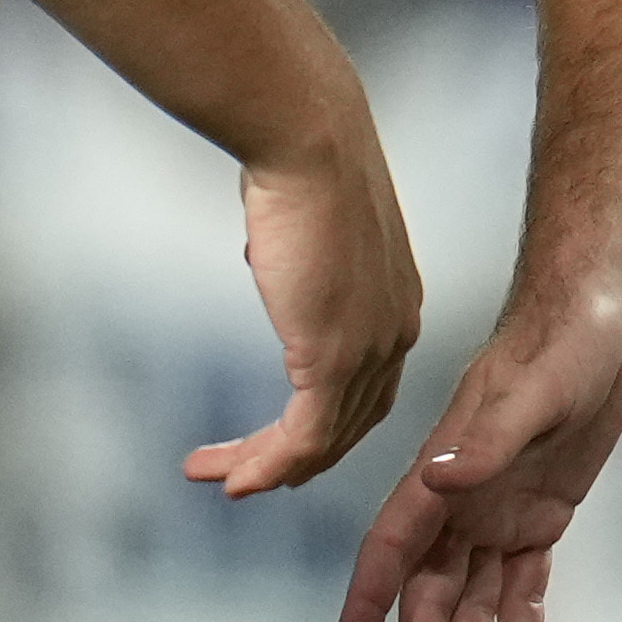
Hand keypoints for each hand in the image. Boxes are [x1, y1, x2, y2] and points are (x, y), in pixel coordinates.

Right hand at [185, 106, 421, 499]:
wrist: (309, 140)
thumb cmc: (303, 159)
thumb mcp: (306, 222)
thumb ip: (298, 254)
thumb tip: (268, 257)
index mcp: (396, 302)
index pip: (368, 386)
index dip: (328, 422)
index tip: (282, 438)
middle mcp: (395, 332)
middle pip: (350, 423)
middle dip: (297, 456)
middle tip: (248, 472)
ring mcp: (369, 349)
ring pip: (324, 439)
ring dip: (270, 468)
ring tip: (225, 481)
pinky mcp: (333, 357)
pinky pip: (304, 436)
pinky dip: (270, 465)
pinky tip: (237, 478)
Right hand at [330, 284, 621, 621]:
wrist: (596, 316)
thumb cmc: (563, 343)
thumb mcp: (536, 391)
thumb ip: (485, 442)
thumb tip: (438, 483)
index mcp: (441, 475)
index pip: (389, 552)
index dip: (365, 608)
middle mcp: (458, 503)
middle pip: (430, 600)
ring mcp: (497, 514)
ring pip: (477, 607)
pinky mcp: (541, 518)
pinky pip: (524, 592)